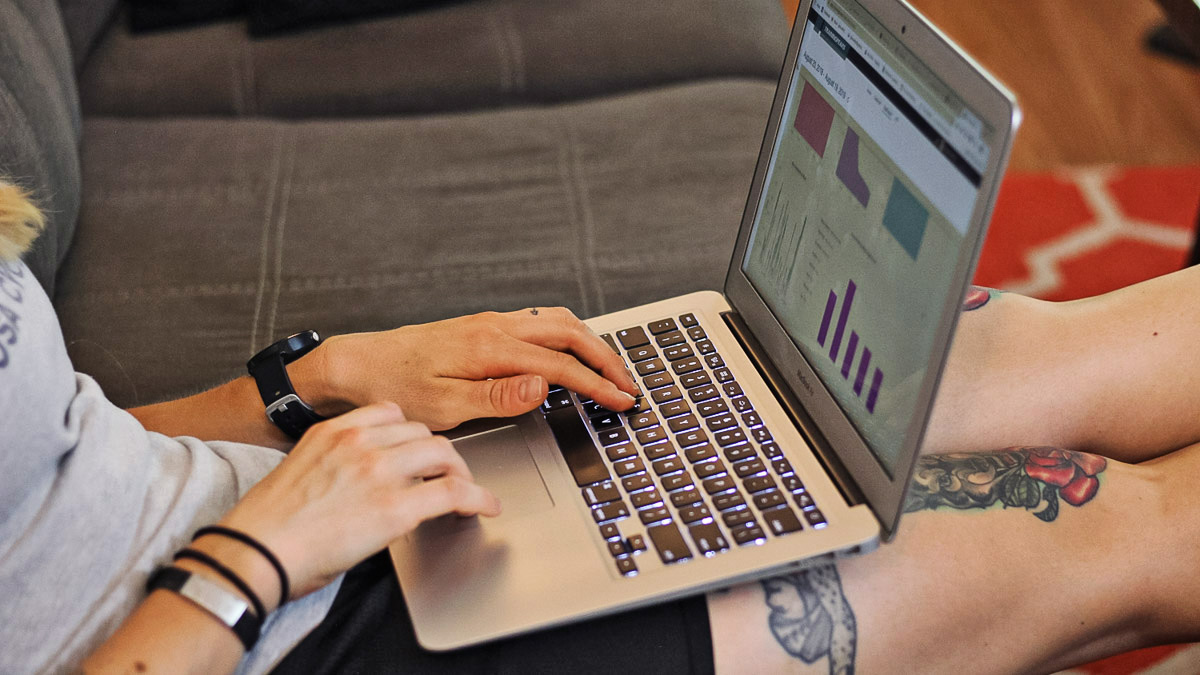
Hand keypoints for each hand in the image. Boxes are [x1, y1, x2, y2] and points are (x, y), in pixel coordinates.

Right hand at [217, 402, 500, 598]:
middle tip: (447, 474)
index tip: (419, 447)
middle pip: (424, 432)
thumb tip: (365, 479)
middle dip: (440, 454)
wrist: (254, 553)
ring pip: (444, 454)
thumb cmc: (268, 525)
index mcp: (334, 429)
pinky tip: (486, 506)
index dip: (412, 433)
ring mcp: (380, 472)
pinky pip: (453, 492)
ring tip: (466, 490)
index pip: (392, 413)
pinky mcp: (396, 508)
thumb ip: (338, 461)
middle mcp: (360, 441)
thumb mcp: (302, 470)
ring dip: (460, 472)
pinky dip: (478, 497)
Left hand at [301, 307, 637, 429]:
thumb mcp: (443, 405)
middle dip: (606, 358)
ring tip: (609, 367)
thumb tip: (542, 386)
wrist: (355, 366)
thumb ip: (498, 396)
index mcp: (490, 348)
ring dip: (589, 343)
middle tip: (629, 383)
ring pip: (556, 322)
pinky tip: (569, 351)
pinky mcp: (481, 327)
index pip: (561, 366)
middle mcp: (493, 328)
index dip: (598, 384)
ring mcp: (488, 323)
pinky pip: (538, 323)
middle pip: (569, 333)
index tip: (622, 399)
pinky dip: (567, 336)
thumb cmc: (392, 388)